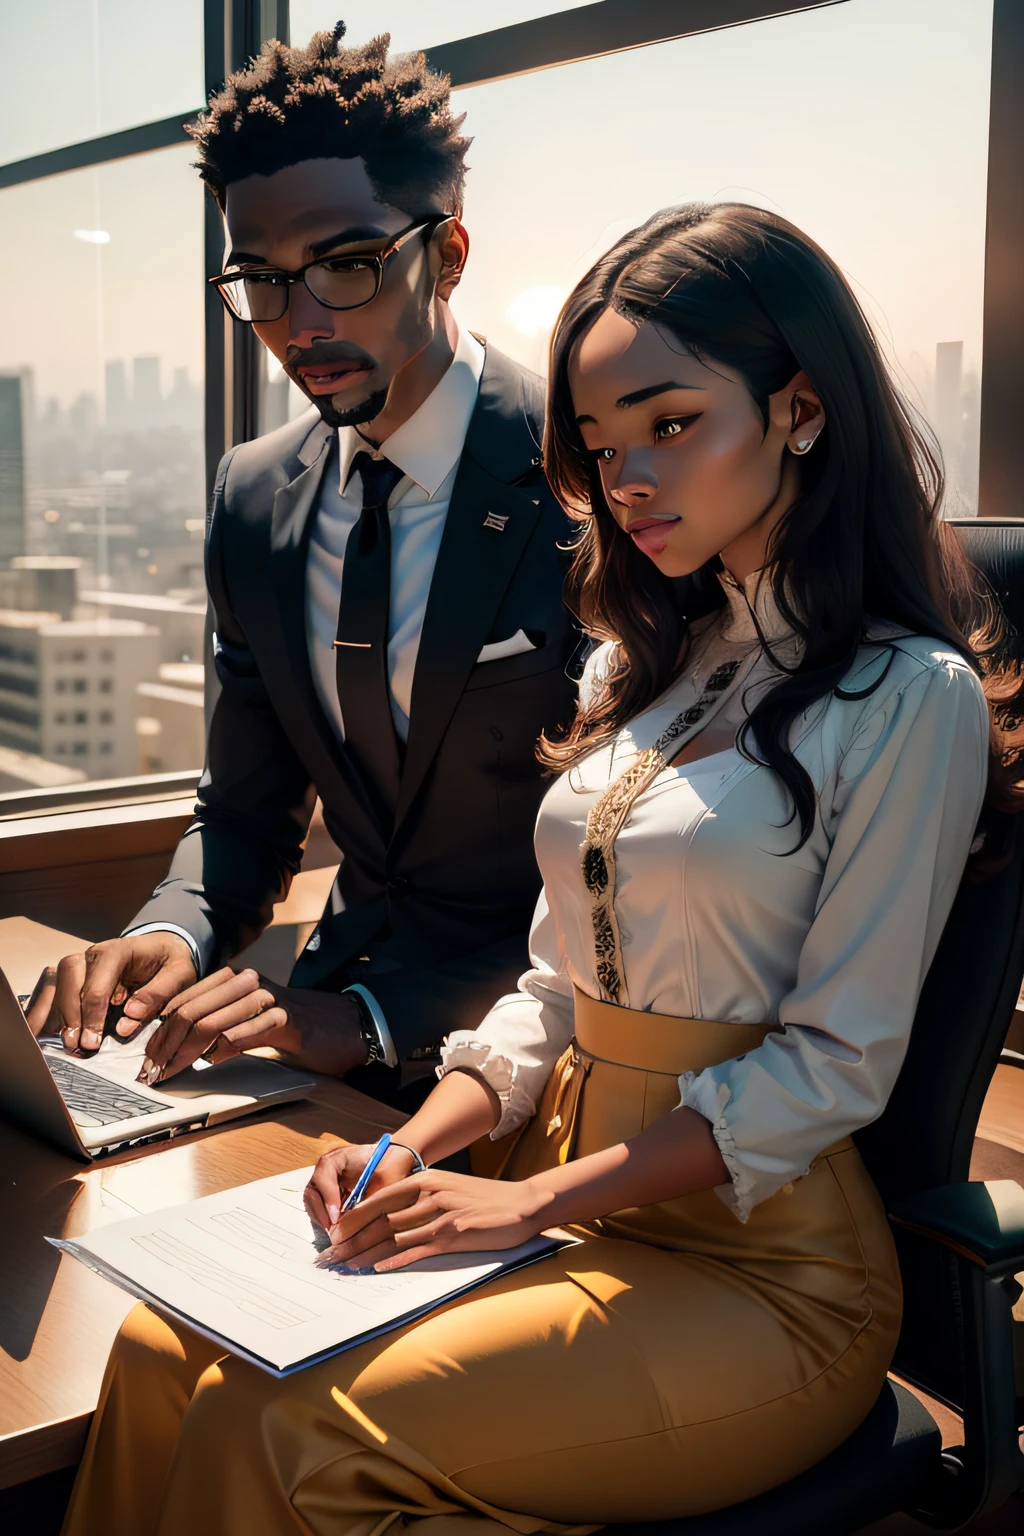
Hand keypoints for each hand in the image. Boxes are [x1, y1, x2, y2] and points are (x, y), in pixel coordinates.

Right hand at [24, 933, 197, 1053]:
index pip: (98, 984)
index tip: (91, 1042)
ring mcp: (80, 962)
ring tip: (58, 1041)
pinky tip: (43, 1031)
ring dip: (52, 1013)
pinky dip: (43, 1009)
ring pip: (54, 983)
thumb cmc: (170, 962)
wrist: (162, 949)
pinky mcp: (72, 974)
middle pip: (69, 980)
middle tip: (74, 1045)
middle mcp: (93, 953)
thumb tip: (129, 1017)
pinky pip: (49, 989)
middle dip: (69, 1016)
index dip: (92, 1016)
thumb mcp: (179, 974)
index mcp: (119, 951)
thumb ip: (157, 994)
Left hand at [139, 968, 366, 1083]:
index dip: (160, 1031)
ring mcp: (266, 997)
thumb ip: (215, 1021)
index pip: (183, 1001)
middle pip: (191, 1011)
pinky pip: (243, 1034)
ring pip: (211, 1023)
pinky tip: (212, 1063)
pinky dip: (222, 1051)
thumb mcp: (246, 1017)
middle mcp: (247, 981)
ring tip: (173, 1072)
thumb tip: (173, 1044)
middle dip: (166, 1045)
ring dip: (186, 1053)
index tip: (148, 1059)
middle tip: (154, 1071)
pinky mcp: (285, 1018)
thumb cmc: (288, 1025)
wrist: (339, 1026)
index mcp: (232, 978)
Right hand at [304, 1141, 417, 1231]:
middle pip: (312, 1190)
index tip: (337, 1215)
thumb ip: (373, 1191)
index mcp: (338, 1158)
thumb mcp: (384, 1174)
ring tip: (335, 1230)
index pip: (324, 1175)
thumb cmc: (386, 1166)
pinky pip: (316, 1208)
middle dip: (321, 1212)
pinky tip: (336, 1227)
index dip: (328, 1196)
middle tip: (334, 1228)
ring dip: (321, 1217)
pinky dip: (324, 1219)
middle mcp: (326, 1169)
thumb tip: (362, 1215)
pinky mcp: (324, 1194)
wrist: (386, 1162)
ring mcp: (323, 1181)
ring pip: (311, 1202)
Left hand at [317, 1168, 549, 1270]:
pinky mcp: (455, 1236)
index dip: (353, 1218)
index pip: (379, 1199)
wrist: (523, 1203)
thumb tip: (389, 1217)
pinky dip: (396, 1260)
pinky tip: (378, 1269)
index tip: (334, 1234)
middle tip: (328, 1257)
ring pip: (393, 1236)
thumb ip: (421, 1197)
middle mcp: (429, 1195)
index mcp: (426, 1180)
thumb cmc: (485, 1198)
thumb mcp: (449, 1187)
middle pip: (380, 1220)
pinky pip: (418, 1249)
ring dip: (365, 1255)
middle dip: (350, 1240)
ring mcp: (442, 1215)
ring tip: (344, 1268)